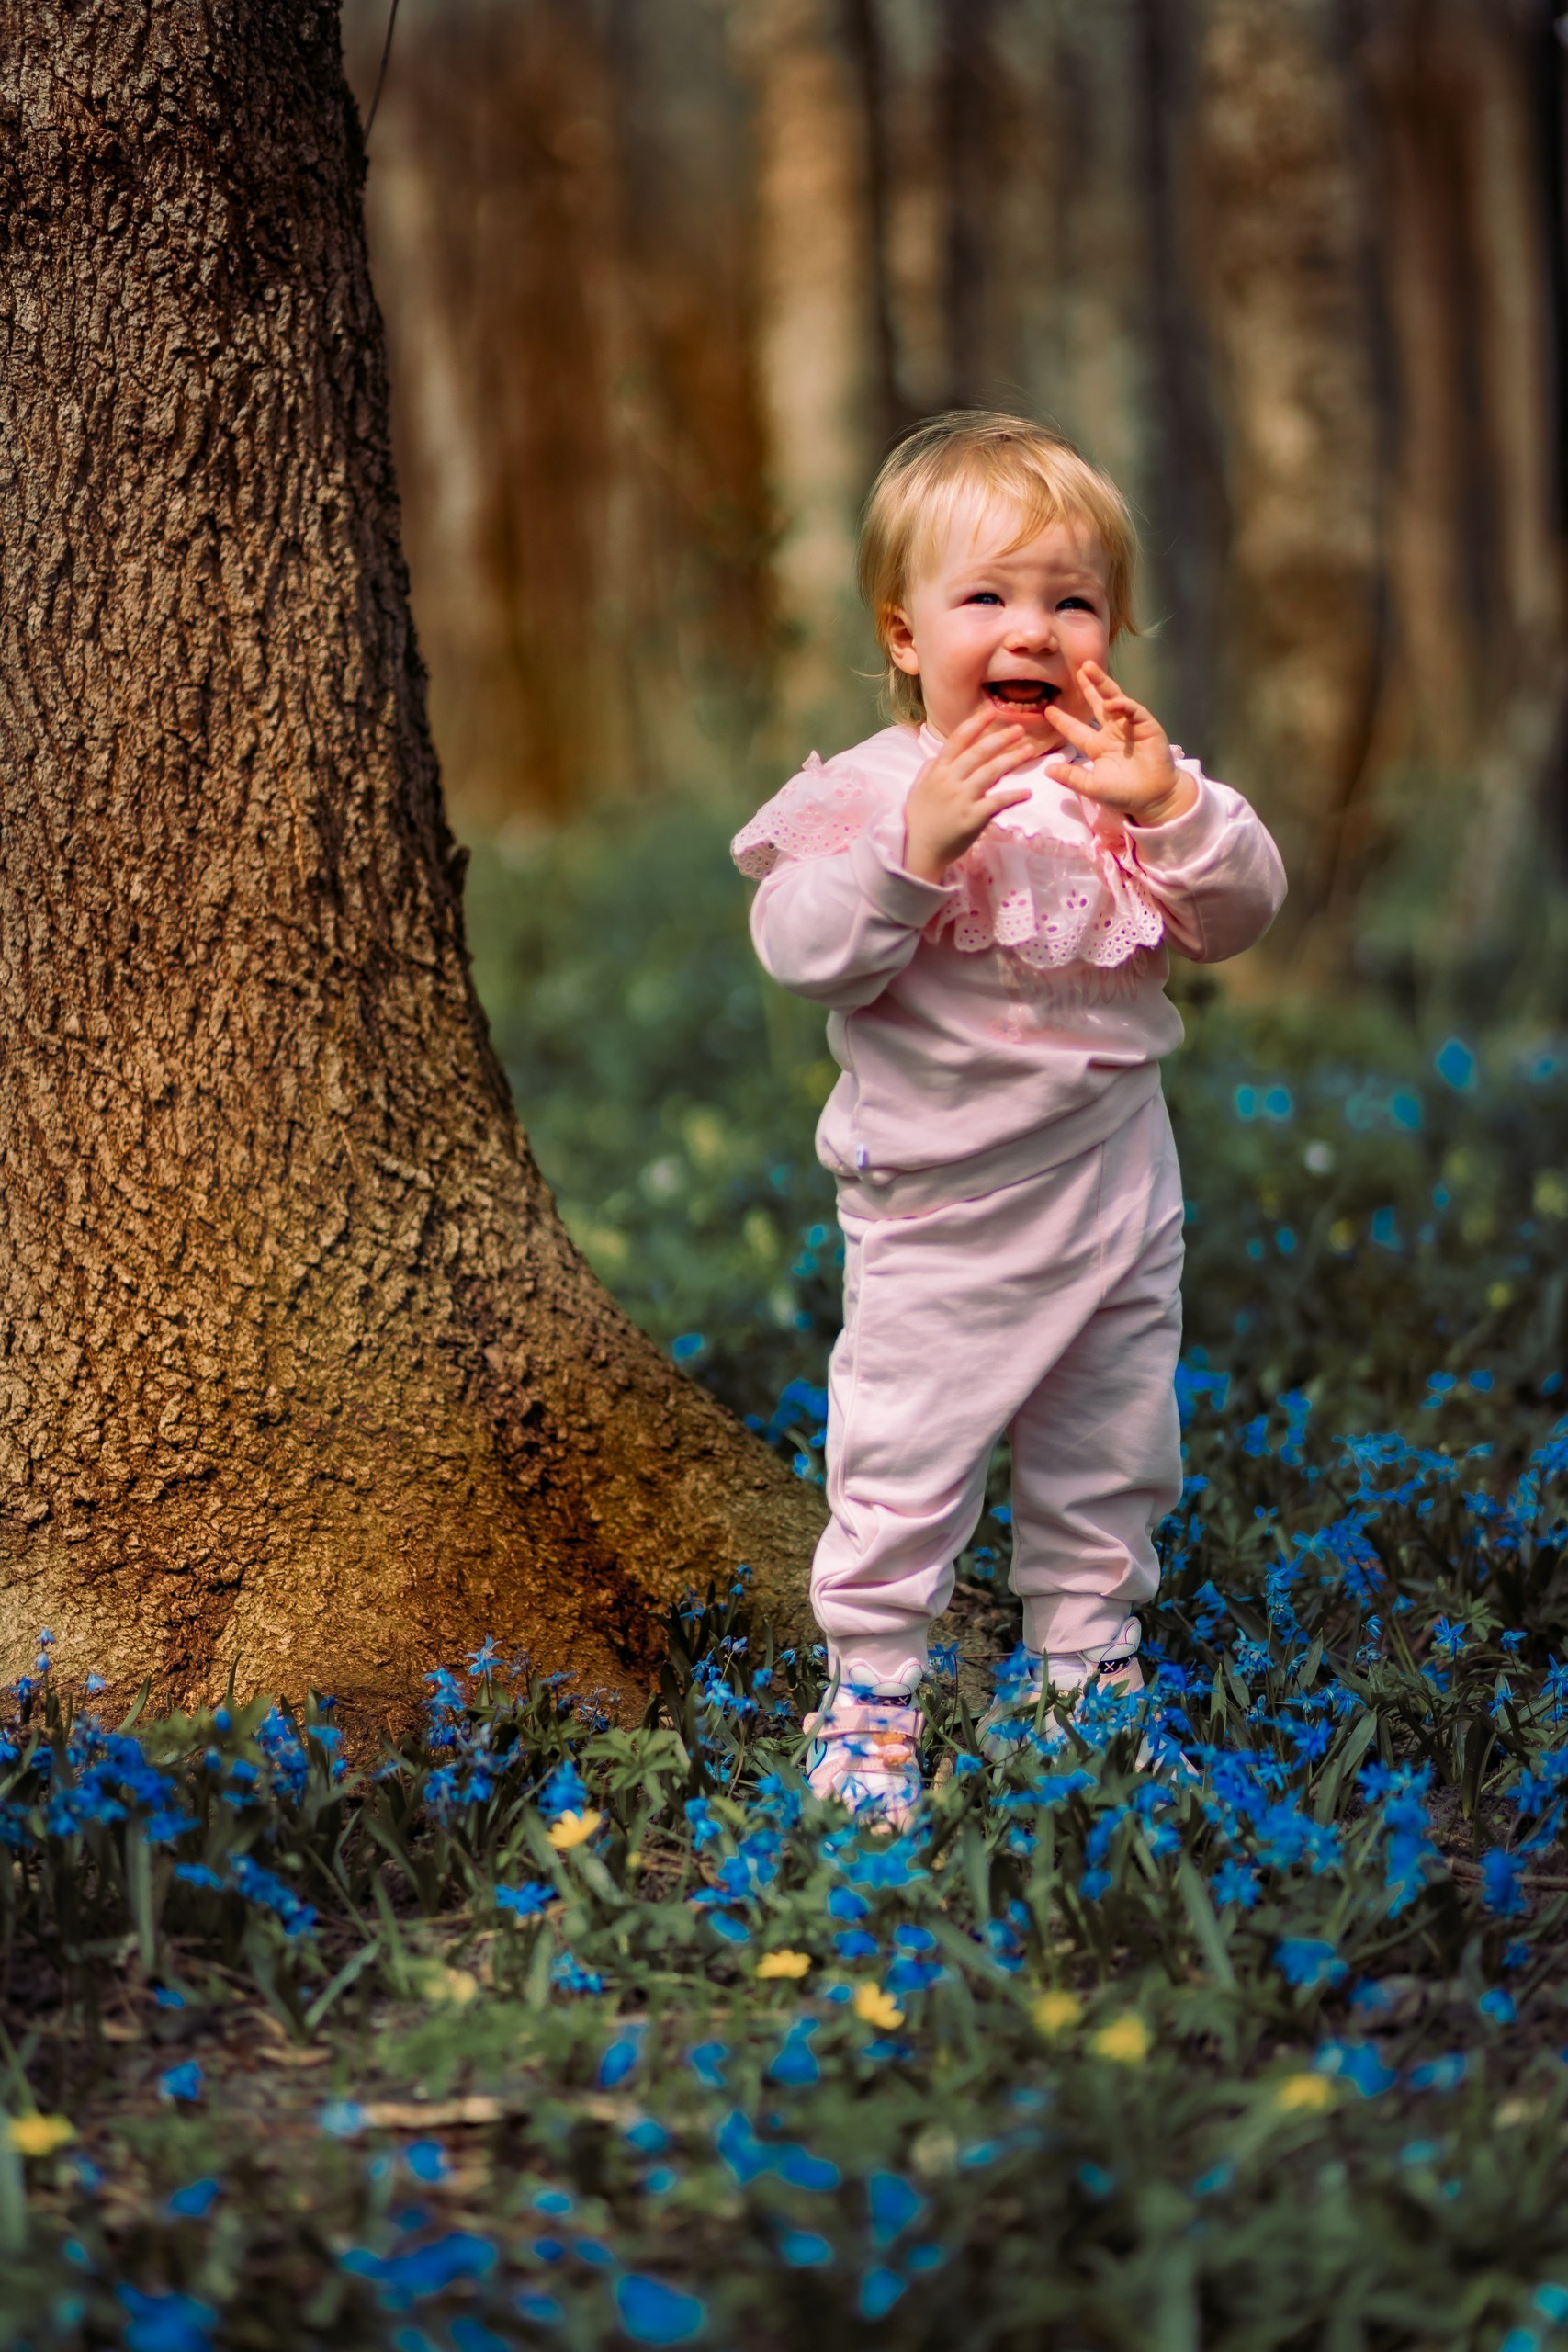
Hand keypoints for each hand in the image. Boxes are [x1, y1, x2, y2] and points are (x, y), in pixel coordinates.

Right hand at [901, 706, 1037, 881]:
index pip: (957, 740)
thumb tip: (943, 753)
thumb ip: (932, 767)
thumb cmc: (920, 818)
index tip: (991, 712)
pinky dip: (1013, 796)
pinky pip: (997, 803)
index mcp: (937, 771)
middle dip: (1000, 738)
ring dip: (1012, 759)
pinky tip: (1027, 793)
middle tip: (1019, 728)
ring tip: (1029, 750)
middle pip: (978, 753)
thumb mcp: (920, 787)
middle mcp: (950, 781)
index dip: (975, 724)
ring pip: (990, 772)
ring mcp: (962, 799)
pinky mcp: (972, 818)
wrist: (919, 850)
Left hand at [1043, 660, 1197, 827]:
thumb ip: (1071, 777)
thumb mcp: (1092, 786)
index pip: (1076, 729)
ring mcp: (1129, 727)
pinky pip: (1133, 710)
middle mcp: (1112, 732)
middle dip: (1088, 686)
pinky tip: (1112, 702)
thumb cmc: (1124, 794)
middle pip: (1097, 704)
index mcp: (1097, 746)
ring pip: (1114, 699)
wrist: (1153, 798)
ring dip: (1102, 684)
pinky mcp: (1146, 726)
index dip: (1062, 719)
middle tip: (1078, 668)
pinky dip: (1123, 705)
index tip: (1048, 709)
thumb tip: (1047, 770)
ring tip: (1089, 669)